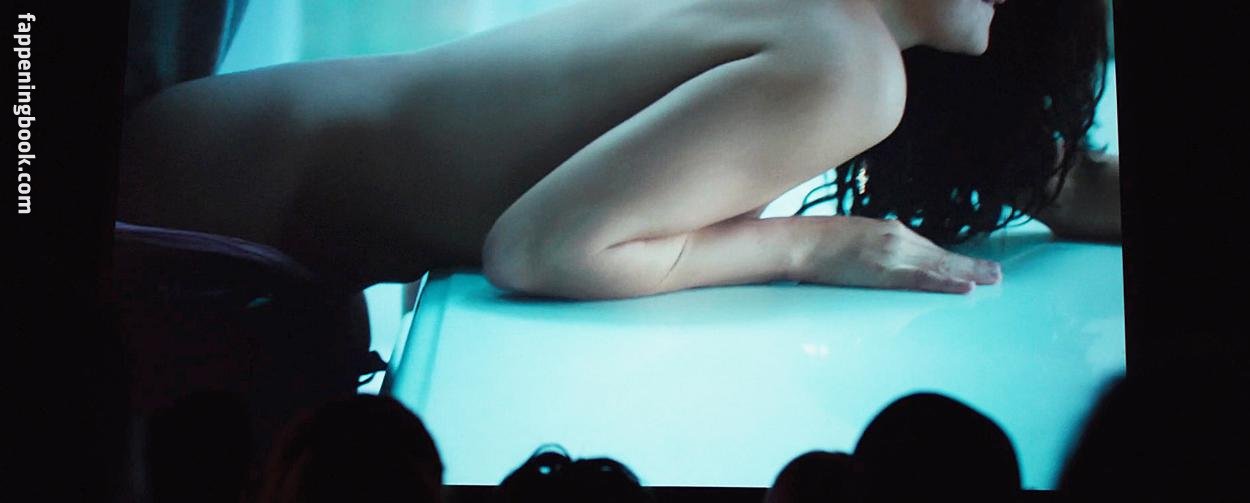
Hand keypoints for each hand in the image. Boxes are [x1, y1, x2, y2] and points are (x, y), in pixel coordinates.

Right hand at [797, 217, 1001, 292]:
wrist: (794, 243)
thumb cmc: (813, 245)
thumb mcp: (849, 240)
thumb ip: (869, 251)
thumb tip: (877, 267)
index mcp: (886, 232)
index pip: (927, 249)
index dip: (951, 259)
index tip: (971, 266)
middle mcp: (895, 239)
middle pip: (939, 256)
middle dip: (968, 265)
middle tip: (996, 274)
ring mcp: (891, 253)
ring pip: (938, 266)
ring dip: (967, 274)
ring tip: (991, 280)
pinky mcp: (883, 269)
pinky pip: (922, 280)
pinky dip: (945, 283)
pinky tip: (965, 288)